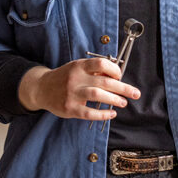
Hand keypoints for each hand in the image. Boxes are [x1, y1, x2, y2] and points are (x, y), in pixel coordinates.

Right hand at [17, 58, 140, 120]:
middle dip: (123, 88)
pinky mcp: (70, 108)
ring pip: (98, 95)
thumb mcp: (77, 68)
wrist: (42, 88)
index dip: (114, 70)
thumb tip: (117, 77)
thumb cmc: (65, 77)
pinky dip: (103, 114)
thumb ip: (94, 71)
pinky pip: (89, 112)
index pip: (101, 64)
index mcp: (79, 66)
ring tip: (123, 102)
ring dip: (114, 99)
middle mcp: (76, 78)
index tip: (120, 76)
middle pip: (104, 81)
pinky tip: (111, 114)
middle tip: (135, 93)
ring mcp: (72, 93)